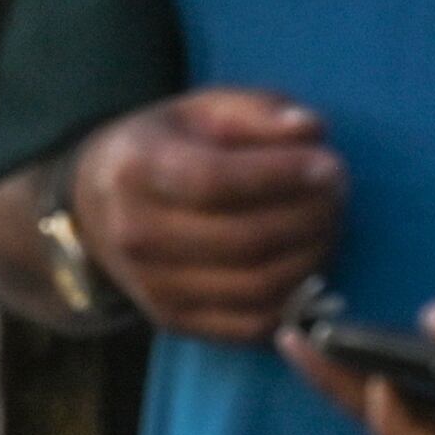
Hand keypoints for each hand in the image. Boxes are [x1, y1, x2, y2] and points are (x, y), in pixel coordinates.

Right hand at [67, 89, 348, 341]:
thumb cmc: (162, 147)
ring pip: (255, 286)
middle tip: (338, 195)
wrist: (95, 205)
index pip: (214, 181)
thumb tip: (312, 130)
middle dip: (309, 217)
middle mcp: (137, 233)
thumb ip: (257, 112)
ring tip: (329, 226)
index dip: (281, 176)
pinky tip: (306, 263)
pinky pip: (252, 324)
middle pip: (244, 239)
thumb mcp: (200, 111)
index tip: (329, 165)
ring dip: (310, 258)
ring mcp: (153, 285)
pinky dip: (293, 298)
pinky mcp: (174, 321)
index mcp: (136, 169)